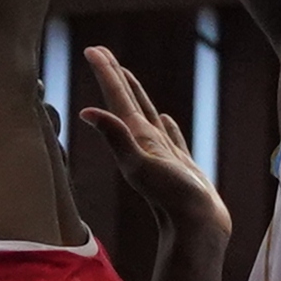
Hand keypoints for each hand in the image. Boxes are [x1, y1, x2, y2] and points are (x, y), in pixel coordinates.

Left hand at [67, 45, 216, 231]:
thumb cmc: (172, 200)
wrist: (196, 232)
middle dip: (114, 77)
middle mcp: (145, 144)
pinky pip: (171, 136)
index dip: (106, 72)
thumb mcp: (141, 165)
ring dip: (136, 95)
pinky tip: (164, 117)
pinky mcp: (181, 166)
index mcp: (136, 138)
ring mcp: (162, 155)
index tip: (92, 48)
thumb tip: (85, 112)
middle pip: (127, 102)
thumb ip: (116, 138)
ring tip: (127, 77)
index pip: (117, 98)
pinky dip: (166, 124)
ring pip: (147, 116)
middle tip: (102, 53)